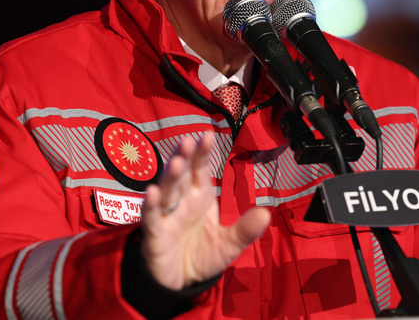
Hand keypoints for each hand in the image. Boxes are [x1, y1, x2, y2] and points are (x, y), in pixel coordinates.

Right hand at [140, 132, 270, 289]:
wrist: (181, 282)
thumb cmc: (203, 255)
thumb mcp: (229, 245)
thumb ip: (245, 230)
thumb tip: (267, 213)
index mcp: (200, 197)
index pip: (200, 170)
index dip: (203, 153)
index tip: (208, 135)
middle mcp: (182, 201)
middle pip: (182, 175)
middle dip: (184, 157)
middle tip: (188, 141)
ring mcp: (166, 216)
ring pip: (167, 191)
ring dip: (170, 177)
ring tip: (176, 162)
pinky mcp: (154, 235)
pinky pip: (152, 218)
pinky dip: (151, 206)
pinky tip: (152, 192)